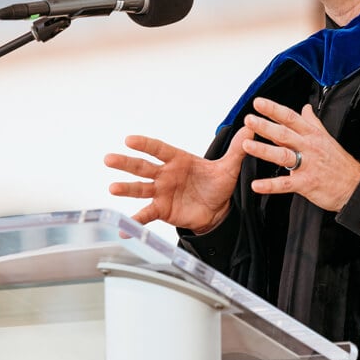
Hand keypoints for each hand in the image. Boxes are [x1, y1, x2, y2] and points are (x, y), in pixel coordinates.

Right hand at [104, 125, 252, 231]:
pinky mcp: (161, 210)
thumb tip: (250, 129)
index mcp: (178, 160)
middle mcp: (165, 174)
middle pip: (143, 167)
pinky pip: (145, 215)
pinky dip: (134, 223)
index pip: (159, 149)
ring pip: (140, 189)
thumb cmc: (216, 185)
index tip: (130, 140)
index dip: (145, 145)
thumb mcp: (228, 168)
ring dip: (126, 188)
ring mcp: (161, 192)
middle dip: (126, 163)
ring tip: (113, 188)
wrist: (217, 210)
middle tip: (109, 158)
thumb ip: (237, 150)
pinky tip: (122, 229)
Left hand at [242, 98, 359, 210]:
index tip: (258, 103)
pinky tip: (257, 185)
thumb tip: (306, 108)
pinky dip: (270, 185)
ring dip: (264, 150)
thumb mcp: (327, 137)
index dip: (274, 110)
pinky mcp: (306, 183)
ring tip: (246, 145)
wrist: (355, 186)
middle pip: (284, 133)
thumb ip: (313, 122)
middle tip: (249, 120)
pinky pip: (285, 184)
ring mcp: (307, 165)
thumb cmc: (340, 163)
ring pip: (283, 155)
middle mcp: (309, 147)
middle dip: (265, 126)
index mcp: (312, 135)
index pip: (290, 118)